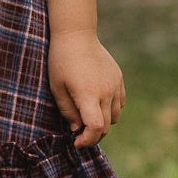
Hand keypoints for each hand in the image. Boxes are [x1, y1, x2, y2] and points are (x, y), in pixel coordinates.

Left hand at [47, 30, 125, 148]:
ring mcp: (115, 85)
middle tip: (79, 134)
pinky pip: (120, 103)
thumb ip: (67, 111)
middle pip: (106, 126)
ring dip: (103, 123)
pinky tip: (97, 103)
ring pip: (115, 117)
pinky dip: (111, 110)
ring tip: (88, 117)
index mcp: (88, 95)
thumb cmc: (61, 61)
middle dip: (93, 136)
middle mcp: (106, 92)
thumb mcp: (57, 88)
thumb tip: (77, 128)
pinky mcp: (119, 78)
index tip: (76, 141)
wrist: (76, 35)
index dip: (87, 140)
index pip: (96, 128)